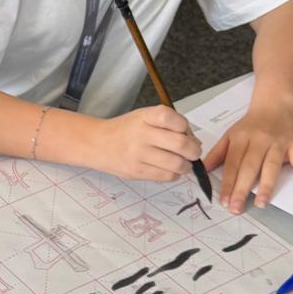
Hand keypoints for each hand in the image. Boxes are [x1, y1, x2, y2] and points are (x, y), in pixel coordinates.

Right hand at [87, 105, 202, 182]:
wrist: (97, 144)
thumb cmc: (126, 129)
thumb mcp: (144, 117)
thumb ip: (169, 125)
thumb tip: (195, 142)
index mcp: (144, 117)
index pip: (172, 118)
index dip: (185, 126)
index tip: (184, 131)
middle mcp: (141, 135)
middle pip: (180, 144)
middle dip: (193, 150)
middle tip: (193, 151)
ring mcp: (138, 155)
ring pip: (176, 164)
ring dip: (186, 165)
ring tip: (183, 162)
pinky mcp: (137, 172)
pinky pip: (166, 176)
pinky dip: (175, 174)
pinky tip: (170, 168)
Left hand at [204, 103, 292, 213]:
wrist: (275, 104)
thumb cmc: (251, 125)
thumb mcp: (230, 135)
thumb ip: (217, 153)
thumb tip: (204, 170)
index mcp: (241, 138)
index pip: (232, 164)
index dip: (227, 183)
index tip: (223, 201)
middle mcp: (259, 140)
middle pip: (250, 167)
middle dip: (242, 189)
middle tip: (236, 208)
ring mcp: (278, 142)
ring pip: (272, 165)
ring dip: (267, 185)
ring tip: (261, 203)